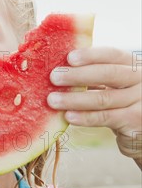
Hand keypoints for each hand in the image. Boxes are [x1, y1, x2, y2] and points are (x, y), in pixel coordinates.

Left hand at [47, 47, 141, 166]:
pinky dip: (85, 117)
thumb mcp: (114, 85)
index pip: (113, 55)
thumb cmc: (121, 104)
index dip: (91, 55)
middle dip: (78, 75)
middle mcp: (141, 81)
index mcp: (133, 66)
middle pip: (109, 74)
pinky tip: (68, 116)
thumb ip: (95, 76)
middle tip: (54, 77)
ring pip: (103, 98)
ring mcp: (140, 101)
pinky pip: (105, 118)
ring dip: (74, 99)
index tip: (69, 57)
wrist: (141, 132)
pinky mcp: (135, 121)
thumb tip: (60, 69)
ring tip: (53, 100)